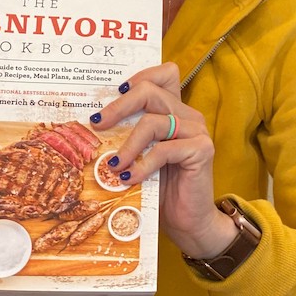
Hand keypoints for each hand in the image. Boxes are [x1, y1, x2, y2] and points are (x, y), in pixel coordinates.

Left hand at [88, 63, 237, 258]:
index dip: (141, 75)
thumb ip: (130, 136)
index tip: (116, 91)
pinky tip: (131, 178)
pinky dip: (143, 164)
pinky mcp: (201, 150)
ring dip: (128, 144)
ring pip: (154, 121)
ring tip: (114, 165)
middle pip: (151, 91)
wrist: (190, 221)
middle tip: (98, 123)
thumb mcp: (142, 156)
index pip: (165, 74)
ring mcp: (197, 132)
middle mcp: (189, 116)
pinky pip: (164, 149)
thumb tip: (94, 125)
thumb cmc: (162, 189)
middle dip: (120, 106)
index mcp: (176, 111)